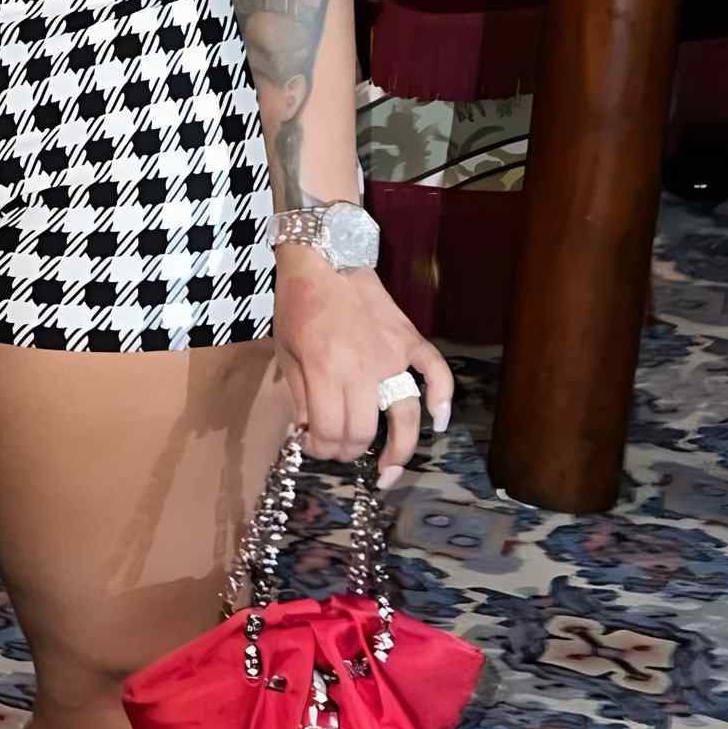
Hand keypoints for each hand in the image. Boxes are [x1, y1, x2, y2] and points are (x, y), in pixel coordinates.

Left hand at [272, 251, 452, 485]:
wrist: (325, 258)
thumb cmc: (297, 305)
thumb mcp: (285, 352)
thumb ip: (298, 396)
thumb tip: (308, 435)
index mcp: (324, 370)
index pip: (329, 431)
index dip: (321, 449)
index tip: (314, 446)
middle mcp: (361, 368)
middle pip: (362, 431)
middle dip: (348, 452)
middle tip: (340, 452)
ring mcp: (391, 355)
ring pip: (403, 415)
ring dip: (397, 449)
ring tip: (389, 470)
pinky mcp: (409, 340)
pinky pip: (436, 371)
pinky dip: (442, 397)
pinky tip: (438, 421)